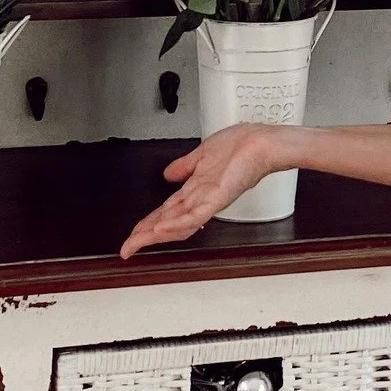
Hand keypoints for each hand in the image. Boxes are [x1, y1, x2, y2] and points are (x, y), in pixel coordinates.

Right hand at [119, 126, 280, 257]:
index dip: (147, 223)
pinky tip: (161, 228)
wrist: (263, 143)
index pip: (166, 211)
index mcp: (196, 189)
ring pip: (178, 223)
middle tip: (127, 247)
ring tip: (137, 241)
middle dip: (145, 234)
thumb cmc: (242, 146)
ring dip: (155, 233)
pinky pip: (196, 215)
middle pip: (167, 222)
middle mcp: (201, 198)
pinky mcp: (219, 197)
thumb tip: (168, 174)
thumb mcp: (203, 154)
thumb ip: (184, 166)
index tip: (132, 234)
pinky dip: (177, 223)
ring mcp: (210, 200)